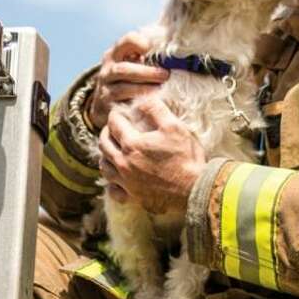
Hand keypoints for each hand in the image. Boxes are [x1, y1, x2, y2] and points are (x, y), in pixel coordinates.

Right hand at [88, 31, 169, 129]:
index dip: (140, 42)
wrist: (108, 102)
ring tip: (160, 90)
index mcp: (116, 53)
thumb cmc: (131, 77)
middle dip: (147, 72)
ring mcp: (105, 88)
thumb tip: (176, 47)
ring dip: (144, 89)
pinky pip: (122, 106)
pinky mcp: (108, 106)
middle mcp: (108, 69)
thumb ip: (150, 55)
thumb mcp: (135, 62)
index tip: (152, 49)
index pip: (127, 41)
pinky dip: (137, 104)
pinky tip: (151, 104)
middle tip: (165, 75)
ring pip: (123, 89)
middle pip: (124, 69)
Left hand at [98, 97, 205, 215]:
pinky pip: (112, 190)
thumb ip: (155, 110)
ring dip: (105, 155)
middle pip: (103, 144)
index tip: (120, 114)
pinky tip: (117, 179)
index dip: (116, 115)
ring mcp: (127, 182)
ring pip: (104, 167)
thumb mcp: (174, 126)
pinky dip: (111, 183)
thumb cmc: (186, 157)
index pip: (114, 124)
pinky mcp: (133, 197)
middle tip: (113, 129)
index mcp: (132, 144)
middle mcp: (124, 164)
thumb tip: (141, 101)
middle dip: (106, 132)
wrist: (195, 189)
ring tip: (112, 150)